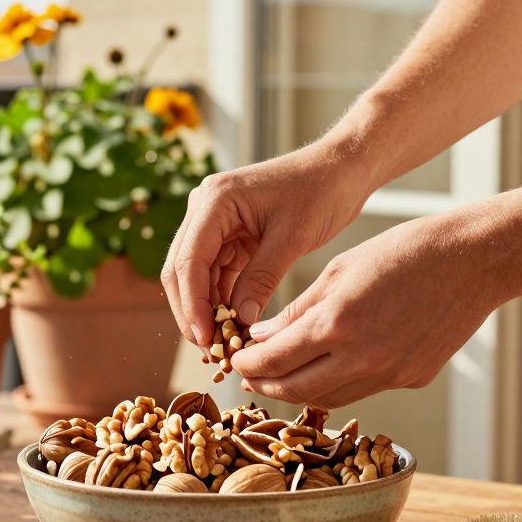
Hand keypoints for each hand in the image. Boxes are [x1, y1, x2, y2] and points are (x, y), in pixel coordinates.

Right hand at [161, 142, 373, 346]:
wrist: (340, 170)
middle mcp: (205, 209)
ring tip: (222, 345)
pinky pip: (216, 274)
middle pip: (181, 271)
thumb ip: (261, 278)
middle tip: (210, 351)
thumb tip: (240, 321)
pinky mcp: (228, 236)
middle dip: (192, 313)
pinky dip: (221, 300)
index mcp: (214, 200)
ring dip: (206, 310)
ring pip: (195, 277)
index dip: (192, 305)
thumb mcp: (292, 237)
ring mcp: (214, 222)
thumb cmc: (320, 191)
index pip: (188, 261)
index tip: (205, 339)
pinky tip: (232, 327)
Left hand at [231, 212, 507, 407]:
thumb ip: (297, 311)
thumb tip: (261, 338)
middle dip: (265, 385)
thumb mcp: (339, 271)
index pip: (274, 361)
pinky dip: (337, 383)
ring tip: (282, 376)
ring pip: (328, 398)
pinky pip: (362, 390)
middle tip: (250, 375)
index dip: (247, 364)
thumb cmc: (404, 252)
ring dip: (298, 390)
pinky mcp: (411, 380)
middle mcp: (361, 358)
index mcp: (336, 324)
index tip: (235, 359)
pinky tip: (327, 368)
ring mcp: (389, 374)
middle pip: (295, 390)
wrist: (473, 261)